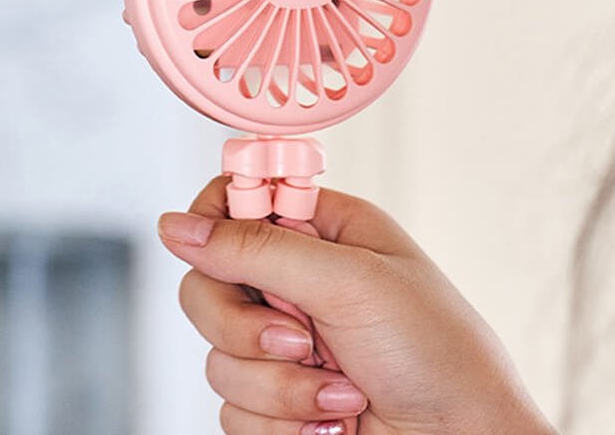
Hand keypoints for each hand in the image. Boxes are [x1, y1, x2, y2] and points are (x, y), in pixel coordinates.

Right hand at [158, 177, 556, 434]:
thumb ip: (259, 249)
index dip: (215, 221)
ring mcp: (287, 342)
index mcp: (324, 231)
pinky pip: (233, 409)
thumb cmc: (435, 348)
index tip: (218, 251)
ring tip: (342, 386)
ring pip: (218, 356)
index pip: (239, 203)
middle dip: (247, 325)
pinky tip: (334, 417)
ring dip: (279, 384)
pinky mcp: (279, 399)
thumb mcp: (350, 281)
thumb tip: (180, 224)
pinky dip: (282, 421)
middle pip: (209, 284)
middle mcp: (300, 281)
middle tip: (301, 338)